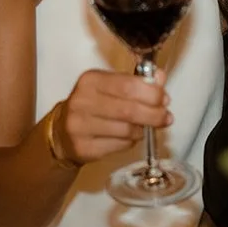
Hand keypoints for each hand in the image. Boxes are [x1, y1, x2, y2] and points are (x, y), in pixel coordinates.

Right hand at [50, 69, 170, 163]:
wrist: (62, 133)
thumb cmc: (92, 105)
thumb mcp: (110, 87)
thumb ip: (135, 82)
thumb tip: (160, 78)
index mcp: (90, 80)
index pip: (128, 85)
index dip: (152, 93)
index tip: (164, 99)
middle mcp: (82, 102)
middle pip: (129, 110)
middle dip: (154, 114)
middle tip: (165, 117)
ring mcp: (79, 127)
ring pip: (127, 130)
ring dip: (143, 129)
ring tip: (146, 126)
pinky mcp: (83, 148)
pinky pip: (120, 146)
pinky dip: (131, 142)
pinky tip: (130, 137)